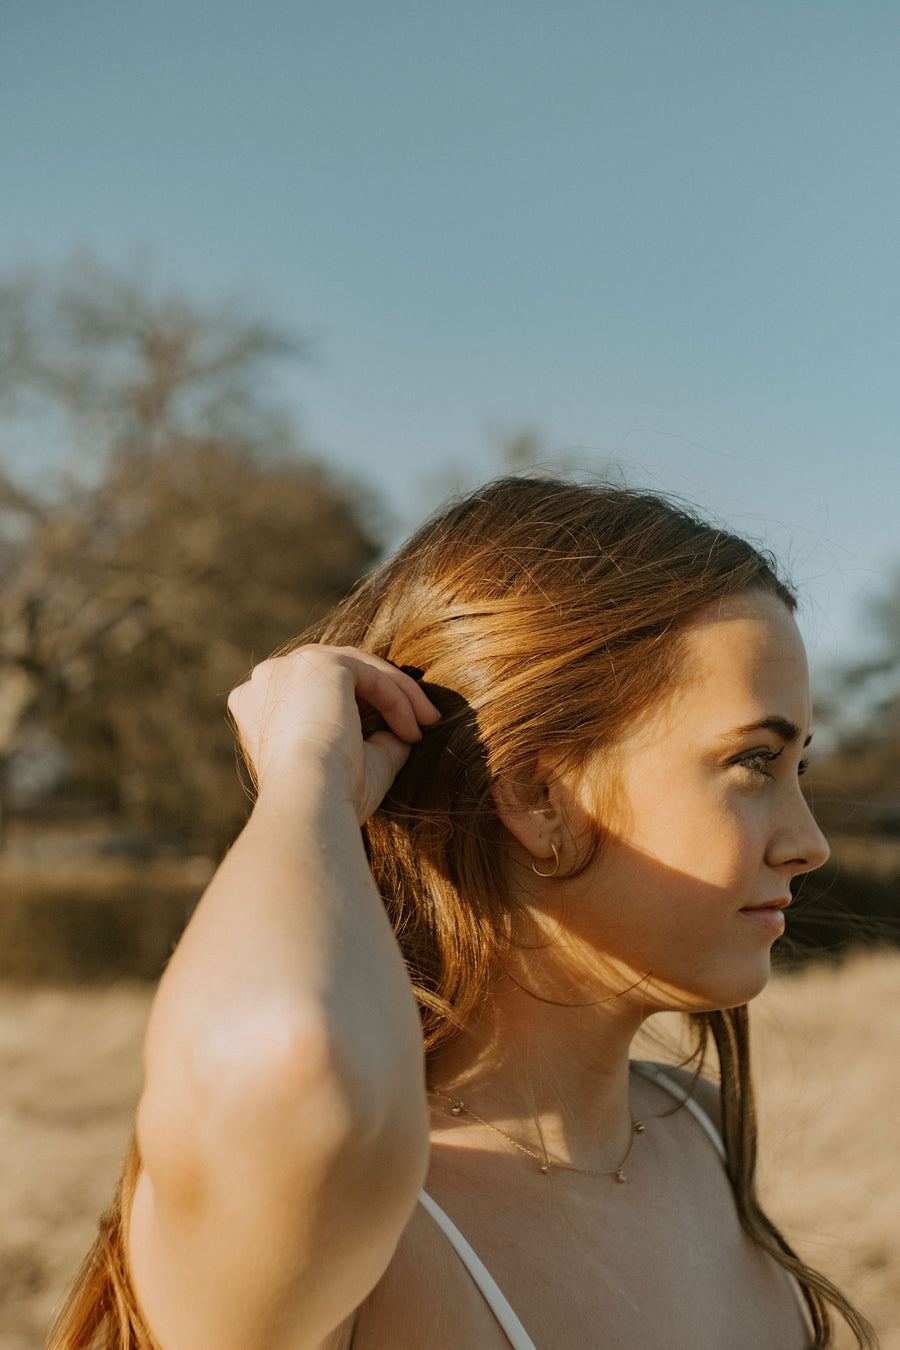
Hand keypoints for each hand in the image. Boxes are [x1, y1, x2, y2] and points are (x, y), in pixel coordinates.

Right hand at [228, 647, 440, 822]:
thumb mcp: (352, 764)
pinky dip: (396, 699)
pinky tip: (413, 730)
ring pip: (358, 669)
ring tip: (426, 724)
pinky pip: (370, 674)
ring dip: (397, 695)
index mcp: (259, 707)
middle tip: (422, 723)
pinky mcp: (319, 663)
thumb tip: (405, 732)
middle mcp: (267, 680)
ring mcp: (290, 667)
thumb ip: (375, 741)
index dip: (359, 708)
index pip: (315, 691)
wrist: (308, 802)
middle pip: (338, 674)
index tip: (396, 735)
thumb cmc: (327, 796)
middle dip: (384, 696)